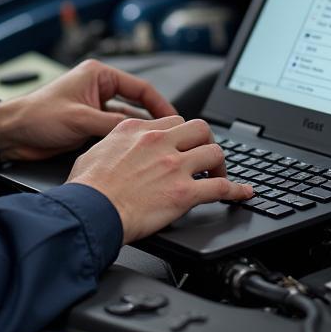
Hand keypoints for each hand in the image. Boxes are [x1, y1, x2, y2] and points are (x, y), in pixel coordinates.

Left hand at [0, 59, 175, 162]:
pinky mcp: (89, 124)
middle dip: (153, 120)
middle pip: (137, 104)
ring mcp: (94, 107)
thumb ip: (112, 125)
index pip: (140, 87)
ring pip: (127, 120)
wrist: (13, 135)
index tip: (175, 121)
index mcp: (98, 75)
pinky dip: (125, 140)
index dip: (160, 104)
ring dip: (139, 133)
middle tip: (171, 137)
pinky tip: (135, 152)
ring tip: (157, 147)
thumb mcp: (80, 119)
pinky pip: (115, 131)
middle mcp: (98, 88)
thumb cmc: (37, 117)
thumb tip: (141, 133)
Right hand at [67, 115, 252, 242]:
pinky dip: (236, 191)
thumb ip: (113, 143)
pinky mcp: (184, 192)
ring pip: (214, 152)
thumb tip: (117, 148)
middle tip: (204, 157)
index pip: (172, 120)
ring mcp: (173, 166)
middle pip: (199, 128)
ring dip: (220, 165)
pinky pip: (221, 187)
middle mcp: (158, 141)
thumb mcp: (94, 151)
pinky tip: (242, 194)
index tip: (184, 145)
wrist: (91, 211)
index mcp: (136, 129)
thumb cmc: (87, 188)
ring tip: (219, 176)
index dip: (183, 134)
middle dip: (206, 142)